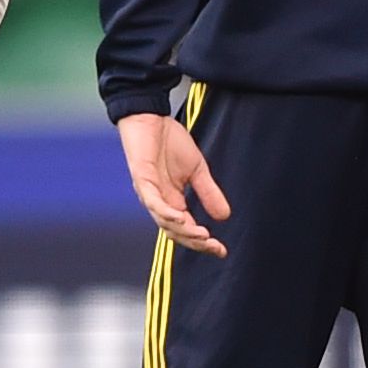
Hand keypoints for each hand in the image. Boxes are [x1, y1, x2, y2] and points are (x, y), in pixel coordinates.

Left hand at [120, 111, 231, 255]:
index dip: (203, 242)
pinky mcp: (143, 179)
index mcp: (171, 201)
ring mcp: (149, 193)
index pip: (187, 229)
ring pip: (165, 222)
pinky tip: (181, 218)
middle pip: (175, 232)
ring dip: (184, 231)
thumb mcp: (197, 169)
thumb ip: (208, 192)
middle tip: (215, 248)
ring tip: (203, 237)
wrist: (150, 117)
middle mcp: (159, 202)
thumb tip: (225, 217)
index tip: (222, 250)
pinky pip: (154, 202)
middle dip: (196, 242)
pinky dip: (167, 213)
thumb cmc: (169, 142)